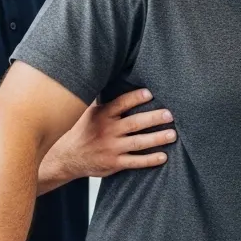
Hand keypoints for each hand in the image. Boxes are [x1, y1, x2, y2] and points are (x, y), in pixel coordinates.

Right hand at [45, 88, 175, 180]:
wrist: (67, 157)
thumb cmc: (83, 131)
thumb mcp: (89, 112)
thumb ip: (105, 100)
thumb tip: (115, 77)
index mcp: (102, 115)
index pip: (121, 103)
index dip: (135, 98)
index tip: (150, 93)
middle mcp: (107, 130)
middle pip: (135, 123)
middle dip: (154, 118)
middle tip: (170, 115)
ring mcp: (111, 147)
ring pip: (138, 142)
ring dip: (157, 138)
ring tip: (172, 134)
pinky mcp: (114, 163)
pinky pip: (135, 161)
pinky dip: (150, 160)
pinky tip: (163, 156)